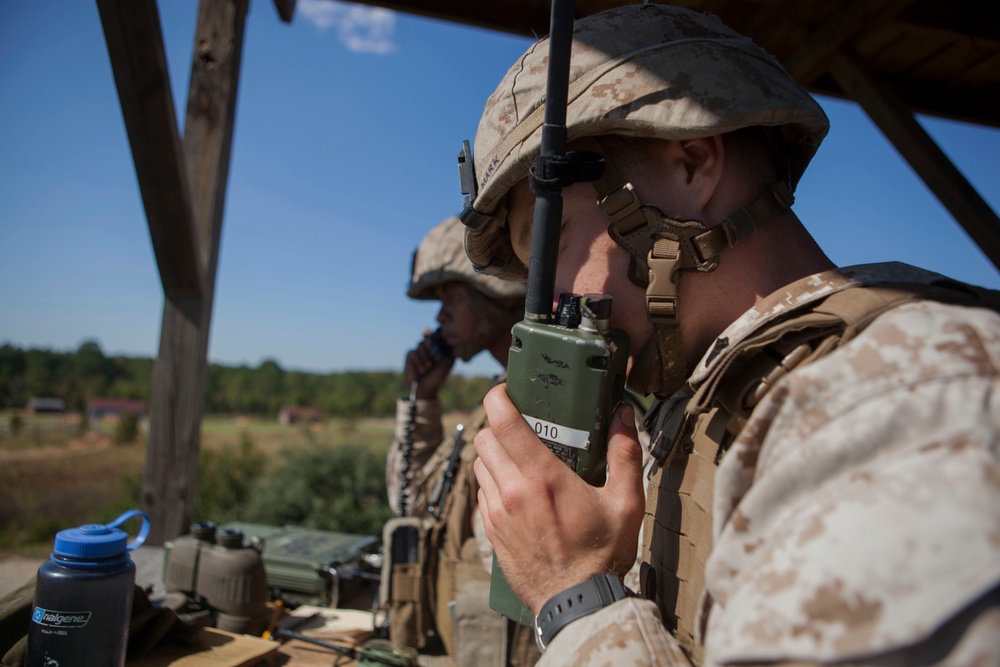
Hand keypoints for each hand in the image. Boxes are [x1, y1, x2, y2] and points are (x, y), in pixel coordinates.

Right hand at [403, 330, 454, 398]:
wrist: (427, 388)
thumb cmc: (438, 376)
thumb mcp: (448, 363)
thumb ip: (450, 351)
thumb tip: (451, 340)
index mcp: (436, 349)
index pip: (434, 337)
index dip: (434, 335)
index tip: (434, 337)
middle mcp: (427, 350)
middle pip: (426, 338)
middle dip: (429, 343)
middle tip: (431, 347)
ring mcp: (418, 353)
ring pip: (420, 345)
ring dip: (425, 356)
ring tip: (428, 367)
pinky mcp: (410, 357)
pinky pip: (412, 353)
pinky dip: (418, 361)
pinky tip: (422, 370)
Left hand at [473, 385, 644, 612]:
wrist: (577, 604)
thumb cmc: (603, 554)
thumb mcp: (626, 502)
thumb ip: (625, 453)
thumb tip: (623, 414)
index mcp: (543, 477)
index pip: (504, 422)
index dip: (498, 398)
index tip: (505, 390)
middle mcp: (512, 491)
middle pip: (484, 438)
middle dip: (497, 426)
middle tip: (520, 427)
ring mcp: (497, 513)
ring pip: (479, 465)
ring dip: (494, 456)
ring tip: (519, 460)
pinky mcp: (491, 533)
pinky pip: (481, 494)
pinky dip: (493, 484)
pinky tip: (516, 491)